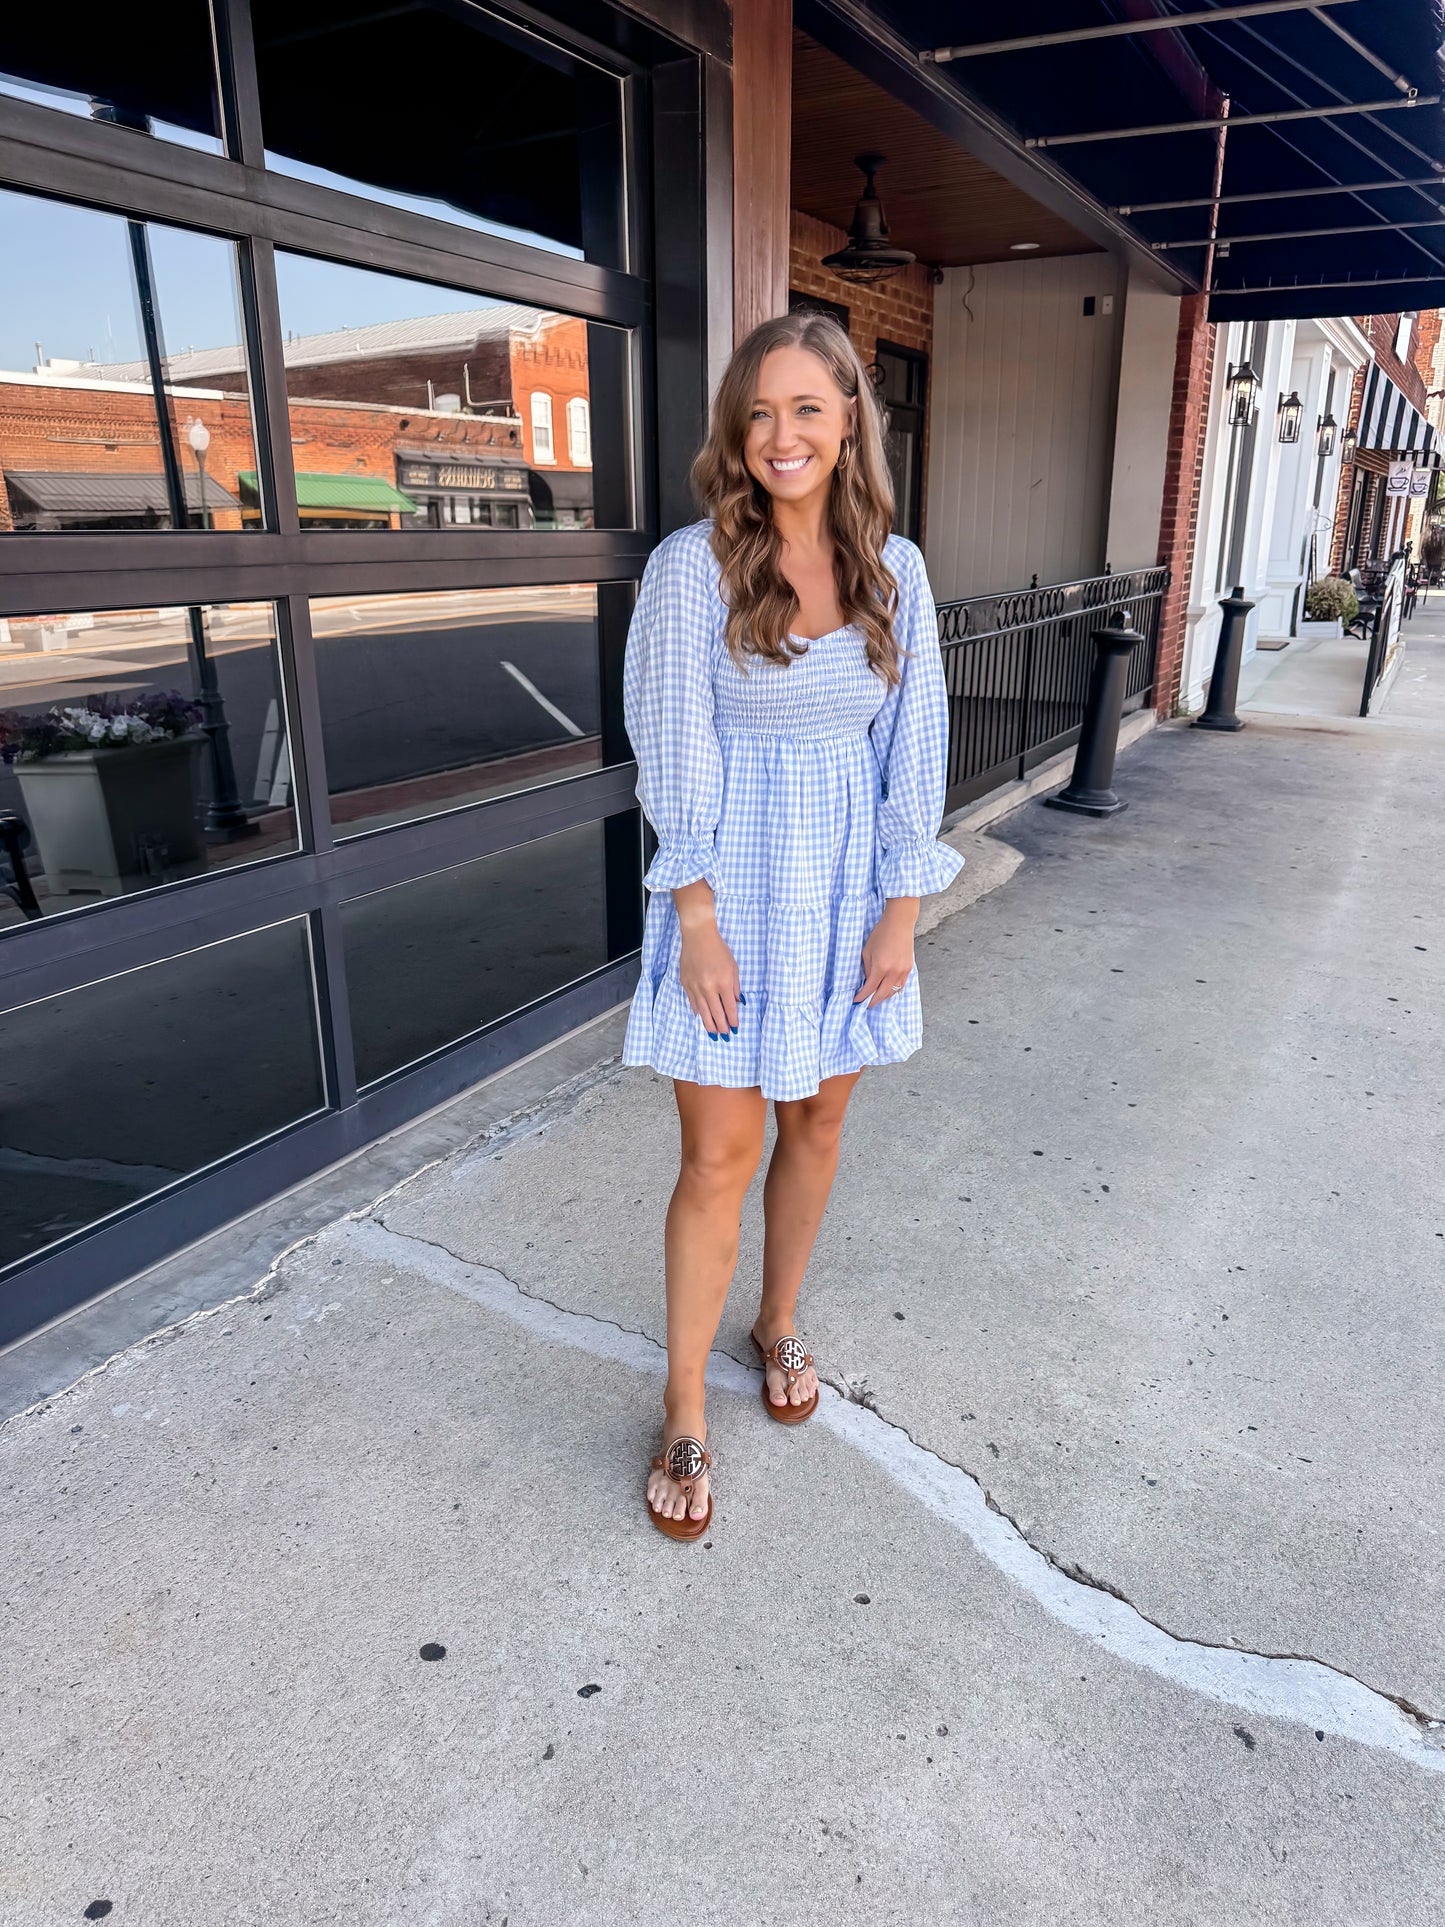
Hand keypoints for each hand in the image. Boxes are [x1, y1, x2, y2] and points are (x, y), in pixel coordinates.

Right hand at [675, 881, 740, 1035]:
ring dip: (709, 1024)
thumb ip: (735, 987)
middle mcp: (709, 988)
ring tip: (713, 1034)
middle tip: (724, 1037)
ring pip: (703, 1012)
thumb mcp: (733, 967)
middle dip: (721, 1027)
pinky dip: (697, 1011)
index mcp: (723, 983)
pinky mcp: (685, 983)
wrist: (698, 936)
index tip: (735, 1029)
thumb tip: (738, 1003)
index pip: (729, 1008)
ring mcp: (695, 987)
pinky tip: (700, 1018)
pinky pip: (692, 1002)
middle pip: (716, 1014)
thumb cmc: (719, 949)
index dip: (732, 1020)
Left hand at [855, 898, 918, 1004]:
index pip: (870, 989)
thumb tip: (867, 982)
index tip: (856, 1001)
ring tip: (875, 999)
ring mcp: (903, 971)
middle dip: (872, 1002)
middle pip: (882, 994)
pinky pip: (901, 985)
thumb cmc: (881, 933)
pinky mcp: (909, 968)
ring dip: (884, 997)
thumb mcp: (867, 951)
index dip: (862, 997)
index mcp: (881, 967)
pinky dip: (894, 991)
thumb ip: (867, 969)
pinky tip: (888, 992)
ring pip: (893, 992)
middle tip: (865, 1005)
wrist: (899, 923)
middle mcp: (893, 972)